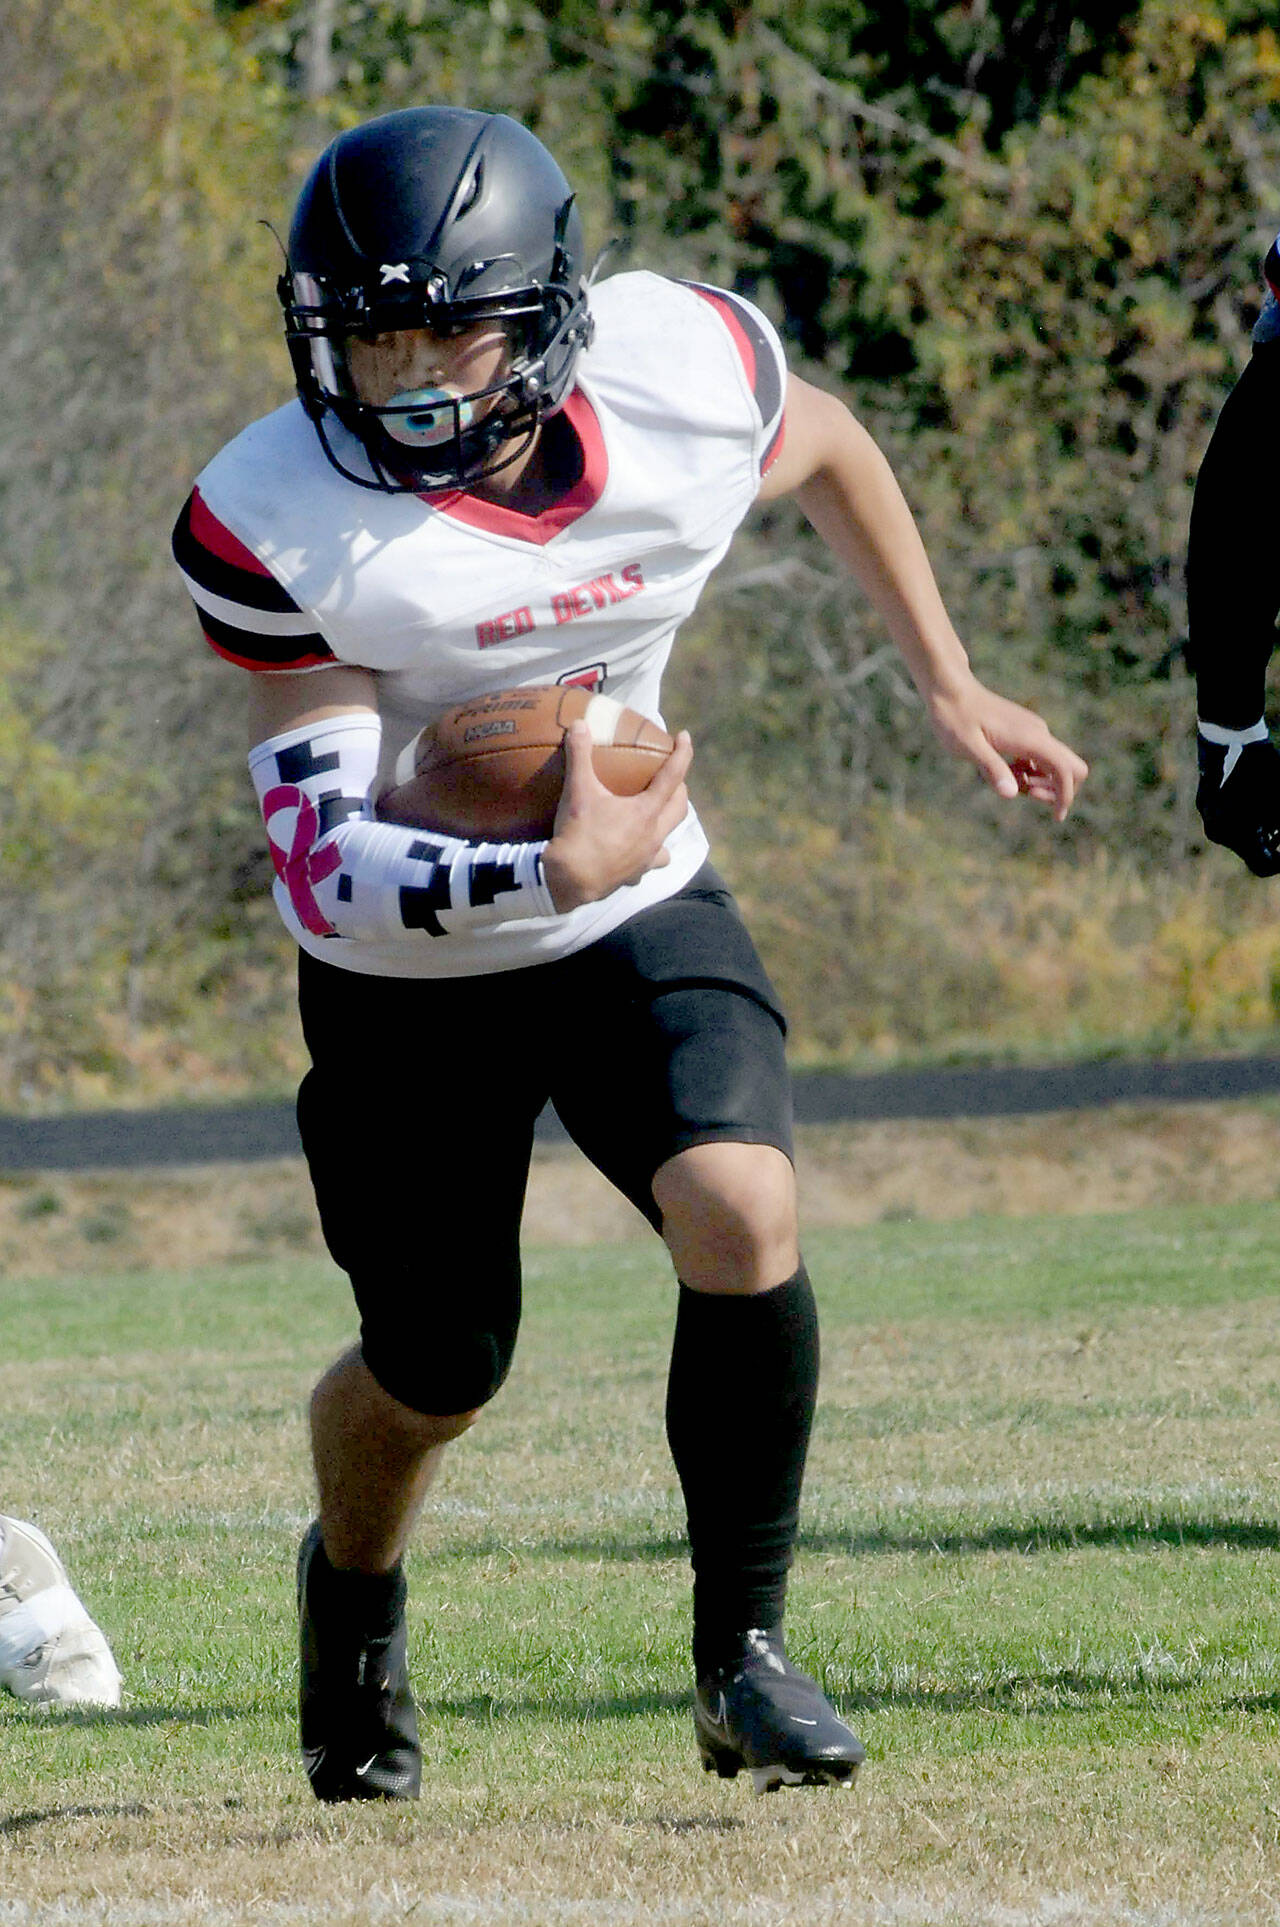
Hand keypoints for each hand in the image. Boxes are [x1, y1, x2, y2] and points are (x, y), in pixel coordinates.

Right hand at [542, 722, 692, 912]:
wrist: (568, 881)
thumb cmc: (578, 834)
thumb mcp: (577, 791)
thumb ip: (580, 755)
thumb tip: (580, 724)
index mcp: (646, 811)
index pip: (673, 776)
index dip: (682, 754)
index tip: (685, 737)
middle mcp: (654, 835)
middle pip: (679, 808)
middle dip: (679, 790)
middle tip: (670, 777)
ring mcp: (646, 859)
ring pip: (668, 839)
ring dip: (667, 823)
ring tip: (657, 816)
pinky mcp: (634, 876)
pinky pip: (649, 864)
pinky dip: (647, 855)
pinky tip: (636, 853)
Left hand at [925, 674, 1087, 821]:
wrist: (949, 690)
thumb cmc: (954, 718)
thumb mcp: (968, 746)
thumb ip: (992, 768)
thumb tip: (1011, 793)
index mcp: (1029, 737)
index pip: (1064, 770)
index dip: (1065, 796)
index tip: (1056, 817)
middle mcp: (1037, 733)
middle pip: (1069, 766)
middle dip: (1056, 789)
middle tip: (1025, 793)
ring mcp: (1032, 731)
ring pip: (1053, 764)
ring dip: (1037, 781)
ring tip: (1005, 778)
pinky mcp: (1023, 732)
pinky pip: (1037, 758)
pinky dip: (1027, 771)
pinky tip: (1000, 769)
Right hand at [1196, 731, 1279, 875]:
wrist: (1230, 737)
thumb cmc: (1262, 767)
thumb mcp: (1278, 802)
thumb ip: (1279, 826)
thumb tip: (1279, 839)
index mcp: (1235, 834)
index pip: (1263, 866)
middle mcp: (1217, 831)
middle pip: (1251, 851)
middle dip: (1272, 843)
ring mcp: (1209, 819)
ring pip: (1240, 837)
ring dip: (1260, 831)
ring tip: (1274, 816)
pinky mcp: (1205, 806)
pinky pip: (1228, 823)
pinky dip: (1246, 820)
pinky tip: (1258, 804)